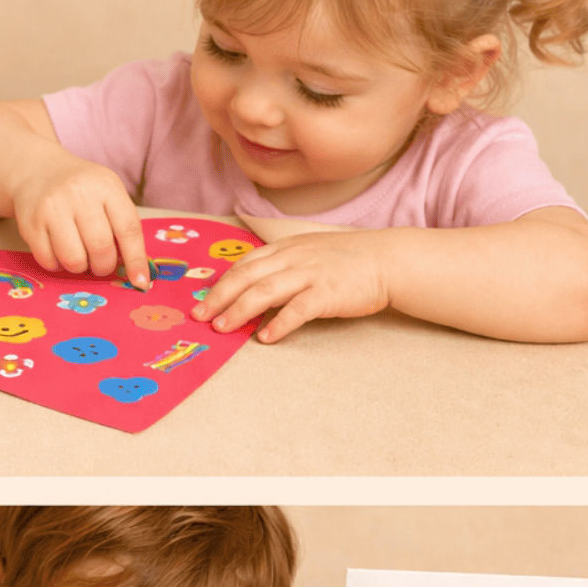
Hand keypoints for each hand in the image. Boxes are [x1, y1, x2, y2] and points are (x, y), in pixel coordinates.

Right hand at [6, 153, 152, 288]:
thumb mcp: (109, 194)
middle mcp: (79, 194)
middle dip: (104, 266)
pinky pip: (48, 260)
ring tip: (80, 255)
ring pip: (73, 259)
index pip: (128, 229)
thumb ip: (124, 226)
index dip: (136, 260)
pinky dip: (57, 265)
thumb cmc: (83, 190)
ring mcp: (52, 207)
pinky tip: (59, 251)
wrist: (38, 170)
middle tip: (101, 264)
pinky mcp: (30, 222)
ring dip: (80, 267)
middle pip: (100, 248)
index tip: (140, 281)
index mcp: (106, 186)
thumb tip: (137, 272)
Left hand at [191, 230, 391, 342]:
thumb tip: (257, 287)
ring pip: (265, 291)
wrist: (387, 260)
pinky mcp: (328, 293)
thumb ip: (284, 265)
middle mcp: (293, 258)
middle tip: (201, 318)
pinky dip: (279, 324)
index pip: (244, 264)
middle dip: (219, 298)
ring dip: (239, 311)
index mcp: (286, 249)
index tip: (202, 301)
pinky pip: (298, 310)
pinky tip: (265, 338)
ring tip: (223, 328)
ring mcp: (311, 274)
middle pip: (246, 277)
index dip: (220, 283)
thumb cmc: (350, 259)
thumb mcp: (311, 252)